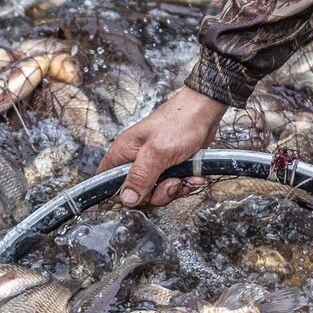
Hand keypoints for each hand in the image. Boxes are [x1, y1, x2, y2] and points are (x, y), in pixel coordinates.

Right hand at [96, 86, 226, 206]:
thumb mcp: (157, 152)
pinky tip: (191, 175)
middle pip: (135, 194)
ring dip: (173, 189)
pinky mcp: (168, 168)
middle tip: (169, 182)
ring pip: (155, 193)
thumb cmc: (180, 122)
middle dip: (155, 194)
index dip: (121, 196)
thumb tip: (127, 199)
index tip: (141, 195)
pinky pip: (170, 187)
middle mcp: (134, 161)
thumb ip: (140, 177)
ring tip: (182, 177)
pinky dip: (183, 184)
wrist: (204, 112)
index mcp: (123, 153)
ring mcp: (152, 165)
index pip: (108, 182)